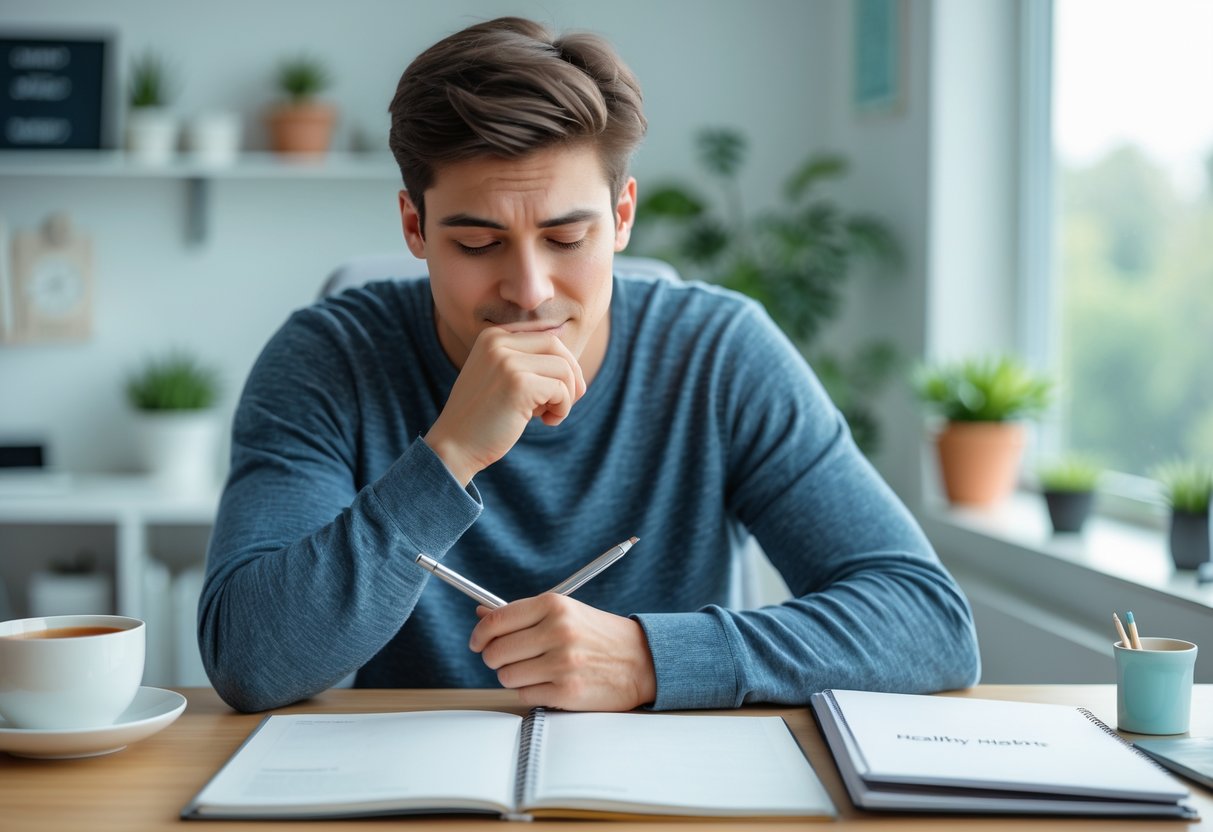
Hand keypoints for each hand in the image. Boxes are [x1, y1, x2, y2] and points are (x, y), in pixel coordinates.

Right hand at [424, 328, 585, 484]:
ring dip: (567, 396)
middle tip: (564, 403)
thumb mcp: (502, 377)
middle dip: (571, 376)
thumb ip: (527, 361)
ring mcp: (507, 361)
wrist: (454, 446)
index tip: (555, 390)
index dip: (560, 363)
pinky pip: (561, 390)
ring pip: (564, 368)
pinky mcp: (519, 384)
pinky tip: (546, 422)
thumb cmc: (484, 417)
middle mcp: (498, 342)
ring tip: (550, 414)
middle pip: (557, 346)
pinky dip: (562, 409)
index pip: (545, 336)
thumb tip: (572, 358)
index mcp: (492, 336)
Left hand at [468, 594, 656, 710]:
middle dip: (495, 658)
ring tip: (535, 670)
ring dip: (514, 677)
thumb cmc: (599, 635)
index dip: (479, 635)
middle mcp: (558, 631)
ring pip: (506, 676)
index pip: (496, 621)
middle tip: (508, 659)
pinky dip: (531, 691)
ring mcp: (563, 663)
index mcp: (555, 605)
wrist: (642, 660)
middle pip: (495, 651)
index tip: (477, 642)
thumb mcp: (565, 612)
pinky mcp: (567, 692)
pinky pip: (524, 695)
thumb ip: (522, 614)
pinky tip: (549, 682)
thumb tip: (482, 615)